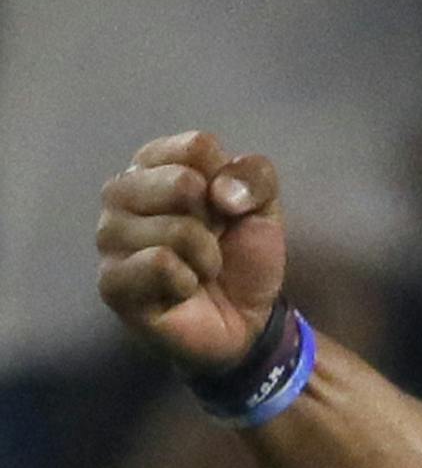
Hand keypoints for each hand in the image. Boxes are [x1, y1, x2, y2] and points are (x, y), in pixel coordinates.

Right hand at [96, 130, 286, 374]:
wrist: (247, 320)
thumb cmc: (243, 257)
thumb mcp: (264, 207)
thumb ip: (255, 176)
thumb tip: (220, 191)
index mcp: (155, 165)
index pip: (197, 147)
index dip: (230, 184)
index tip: (227, 210)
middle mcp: (121, 192)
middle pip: (182, 182)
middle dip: (215, 222)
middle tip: (210, 243)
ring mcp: (110, 237)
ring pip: (174, 227)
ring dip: (206, 255)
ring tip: (199, 269)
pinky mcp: (111, 280)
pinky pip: (159, 263)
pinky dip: (188, 279)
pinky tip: (182, 290)